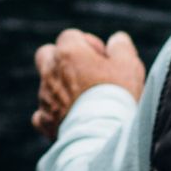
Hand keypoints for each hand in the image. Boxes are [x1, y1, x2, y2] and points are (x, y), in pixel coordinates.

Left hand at [31, 27, 145, 141]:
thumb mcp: (129, 65)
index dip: (88, 45)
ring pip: (47, 85)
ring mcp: (45, 97)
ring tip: (86, 103)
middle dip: (62, 60)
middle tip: (85, 74)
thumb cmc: (117, 96)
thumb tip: (117, 40)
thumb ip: (121, 47)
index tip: (103, 60)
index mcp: (68, 52)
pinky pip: (41, 114)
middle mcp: (50, 71)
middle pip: (47, 54)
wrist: (103, 134)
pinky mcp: (45, 121)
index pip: (71, 36)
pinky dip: (52, 115)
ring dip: (61, 89)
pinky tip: (68, 120)